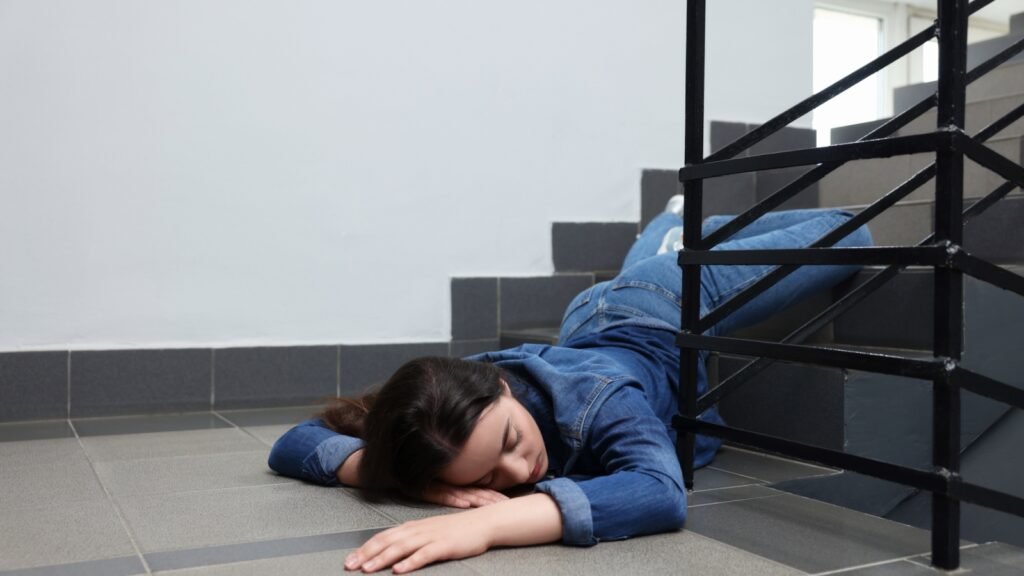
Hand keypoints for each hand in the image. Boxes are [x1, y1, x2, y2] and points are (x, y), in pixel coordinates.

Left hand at [344, 510, 491, 572]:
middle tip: (350, 566)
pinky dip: (410, 562)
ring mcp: (431, 537)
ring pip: (402, 548)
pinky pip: (424, 555)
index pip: (383, 537)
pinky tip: (400, 570)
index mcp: (412, 527)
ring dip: (383, 559)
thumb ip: (410, 538)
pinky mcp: (444, 546)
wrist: (482, 523)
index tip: (349, 559)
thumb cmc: (456, 530)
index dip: (364, 548)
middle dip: (366, 554)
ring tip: (368, 569)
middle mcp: (418, 530)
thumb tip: (391, 549)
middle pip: (387, 542)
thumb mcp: (428, 531)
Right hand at [421, 481, 507, 508]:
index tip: (509, 502)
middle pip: (476, 492)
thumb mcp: (440, 486)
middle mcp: (452, 484)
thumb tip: (472, 501)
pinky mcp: (426, 488)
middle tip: (508, 505)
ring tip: (491, 505)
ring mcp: (440, 486)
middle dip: (492, 499)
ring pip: (463, 493)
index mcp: (458, 484)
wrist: (400, 469)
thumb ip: (456, 493)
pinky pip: (442, 494)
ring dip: (478, 499)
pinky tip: (464, 503)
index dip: (494, 496)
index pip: (480, 490)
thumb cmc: (420, 479)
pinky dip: (453, 498)